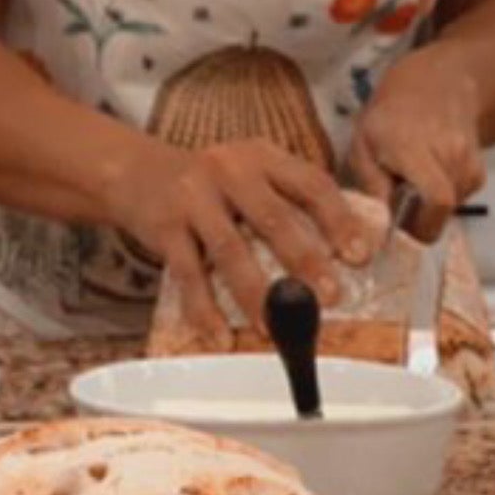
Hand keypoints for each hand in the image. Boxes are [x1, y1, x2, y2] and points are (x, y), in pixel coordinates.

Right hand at [116, 136, 371, 343]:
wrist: (134, 171)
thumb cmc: (208, 184)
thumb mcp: (250, 175)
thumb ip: (287, 201)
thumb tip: (342, 255)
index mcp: (263, 158)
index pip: (311, 184)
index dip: (339, 220)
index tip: (360, 254)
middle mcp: (230, 170)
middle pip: (274, 217)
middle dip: (305, 260)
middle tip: (329, 296)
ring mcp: (194, 198)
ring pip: (231, 250)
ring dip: (256, 293)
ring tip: (277, 327)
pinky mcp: (164, 227)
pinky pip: (188, 274)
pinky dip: (205, 310)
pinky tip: (220, 336)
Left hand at [347, 49, 484, 243]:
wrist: (434, 85)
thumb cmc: (389, 116)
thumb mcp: (363, 146)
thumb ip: (371, 186)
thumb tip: (378, 227)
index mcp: (414, 147)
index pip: (438, 198)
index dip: (423, 225)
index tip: (402, 232)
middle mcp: (449, 151)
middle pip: (445, 209)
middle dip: (422, 221)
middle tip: (400, 214)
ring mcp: (468, 158)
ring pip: (454, 206)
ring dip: (433, 209)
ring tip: (413, 190)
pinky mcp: (478, 167)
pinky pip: (463, 196)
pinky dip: (447, 198)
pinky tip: (431, 180)